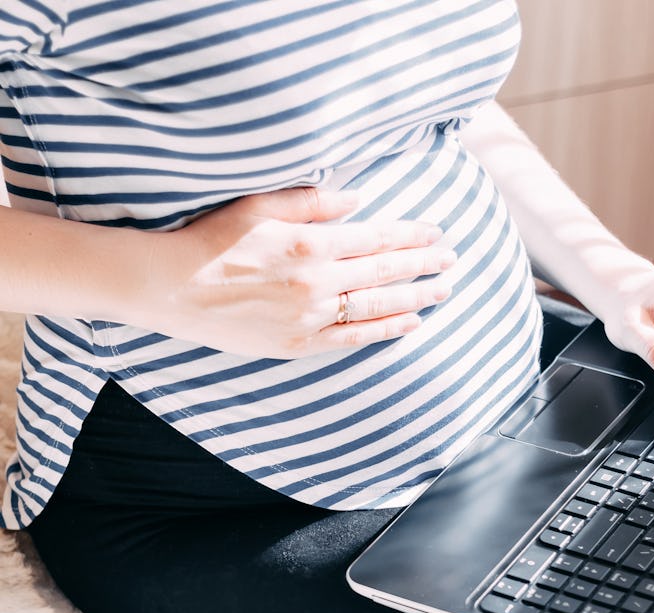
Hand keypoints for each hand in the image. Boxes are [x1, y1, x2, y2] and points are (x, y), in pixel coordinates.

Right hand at [141, 187, 454, 357]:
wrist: (173, 289)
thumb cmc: (212, 240)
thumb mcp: (258, 204)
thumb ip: (314, 202)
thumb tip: (360, 200)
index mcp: (312, 244)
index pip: (378, 237)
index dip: (412, 236)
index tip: (437, 234)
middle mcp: (319, 282)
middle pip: (386, 271)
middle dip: (424, 265)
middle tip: (453, 260)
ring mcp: (312, 317)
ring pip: (378, 306)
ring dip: (416, 297)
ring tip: (443, 291)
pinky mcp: (301, 344)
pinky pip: (354, 339)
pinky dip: (385, 331)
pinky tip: (410, 324)